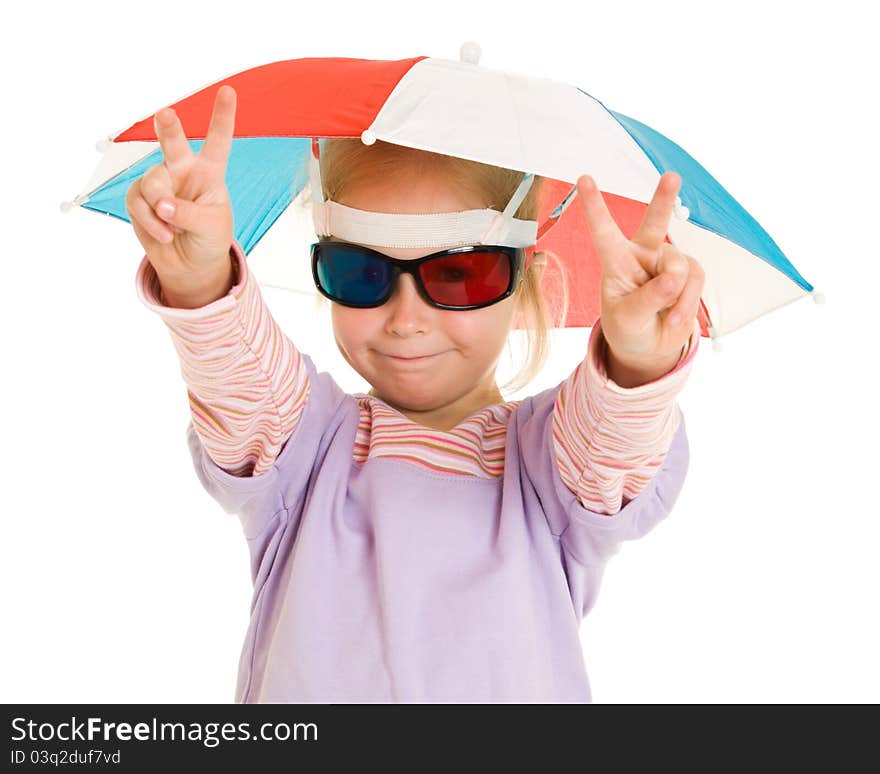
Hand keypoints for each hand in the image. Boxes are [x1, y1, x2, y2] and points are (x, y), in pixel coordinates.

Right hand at [125, 85, 236, 285]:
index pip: (217, 141)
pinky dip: (150, 221)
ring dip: (160, 209)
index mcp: (209, 172)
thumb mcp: (211, 226)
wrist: (190, 264)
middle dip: (168, 127)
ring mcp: (160, 182)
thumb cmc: (209, 238)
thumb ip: (188, 212)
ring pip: (151, 183)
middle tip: (166, 114)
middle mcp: (183, 170)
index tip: (228, 91)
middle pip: (173, 143)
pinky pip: (137, 202)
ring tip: (173, 228)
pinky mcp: (139, 197)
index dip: (222, 116)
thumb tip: (160, 204)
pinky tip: (164, 234)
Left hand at [576, 171, 704, 385]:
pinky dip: (688, 303)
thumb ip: (648, 299)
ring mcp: (667, 262)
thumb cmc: (628, 329)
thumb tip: (673, 279)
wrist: (650, 346)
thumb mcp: (628, 319)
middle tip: (672, 177)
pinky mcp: (689, 272)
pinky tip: (676, 317)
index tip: (583, 179)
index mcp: (615, 262)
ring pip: (681, 267)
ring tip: (667, 315)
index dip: (594, 206)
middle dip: (664, 199)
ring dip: (677, 296)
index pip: (604, 232)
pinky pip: (696, 280)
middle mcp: (642, 255)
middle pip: (654, 222)